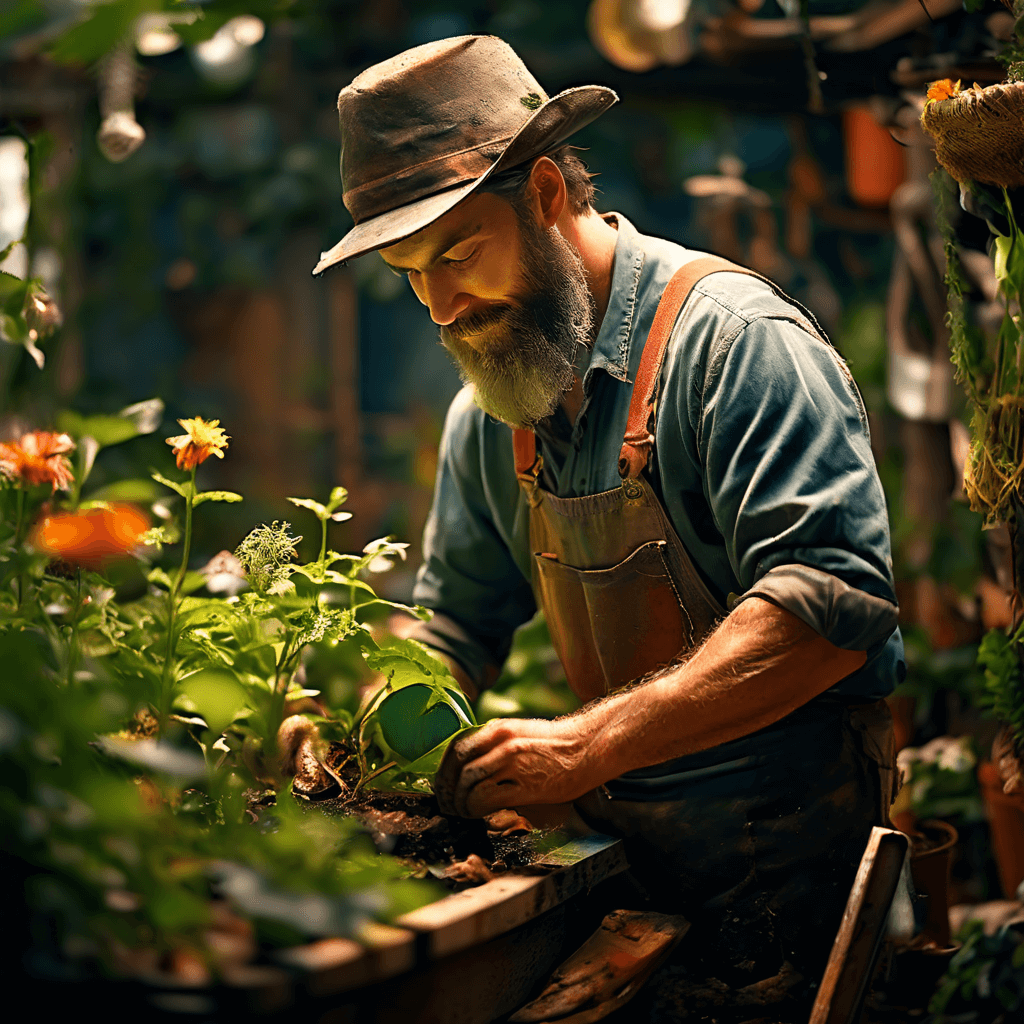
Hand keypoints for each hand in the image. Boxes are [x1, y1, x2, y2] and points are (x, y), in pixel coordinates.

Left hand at [435, 717, 598, 817]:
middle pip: (458, 768)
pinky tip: (478, 814)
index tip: (443, 786)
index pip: (457, 749)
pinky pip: (486, 799)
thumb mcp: (520, 733)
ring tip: (463, 813)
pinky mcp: (524, 786)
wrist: (588, 748)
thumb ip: (495, 745)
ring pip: (468, 784)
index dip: (445, 771)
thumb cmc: (556, 744)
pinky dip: (475, 809)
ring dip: (460, 803)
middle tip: (447, 805)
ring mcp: (512, 764)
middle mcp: (501, 743)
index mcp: (499, 729)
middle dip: (447, 790)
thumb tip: (470, 766)